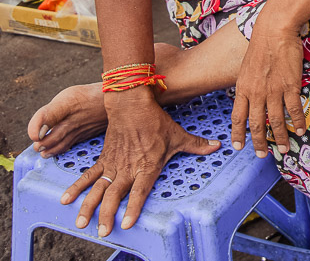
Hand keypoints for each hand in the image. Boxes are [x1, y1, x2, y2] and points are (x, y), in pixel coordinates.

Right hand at [62, 89, 219, 235]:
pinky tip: (66, 200)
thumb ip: (196, 145)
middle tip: (102, 231)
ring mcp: (113, 164)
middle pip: (114, 195)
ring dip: (88, 206)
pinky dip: (77, 187)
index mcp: (146, 166)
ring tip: (81, 223)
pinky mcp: (104, 159)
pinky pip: (88, 176)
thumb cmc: (156, 121)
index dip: (133, 208)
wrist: (131, 104)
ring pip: (98, 189)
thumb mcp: (178, 135)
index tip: (127, 223)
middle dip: (107, 215)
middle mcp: (127, 168)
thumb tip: (217, 147)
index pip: (139, 191)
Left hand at [231, 16, 305, 155]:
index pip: (237, 117)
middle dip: (259, 143)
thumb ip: (248, 84)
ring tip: (285, 148)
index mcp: (242, 88)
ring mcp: (273, 91)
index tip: (239, 146)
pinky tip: (300, 130)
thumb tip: (251, 95)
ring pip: (275, 121)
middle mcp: (256, 93)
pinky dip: (297, 122)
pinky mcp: (290, 86)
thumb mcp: (247, 67)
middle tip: (262, 155)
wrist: (274, 31)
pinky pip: (294, 109)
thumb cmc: (261, 44)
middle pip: (256, 124)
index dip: (238, 134)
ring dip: (280, 137)